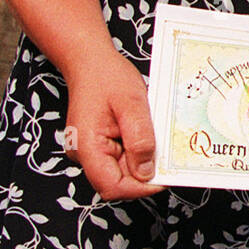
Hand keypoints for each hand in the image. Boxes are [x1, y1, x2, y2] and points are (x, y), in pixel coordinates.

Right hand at [64, 50, 164, 199]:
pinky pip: (121, 158)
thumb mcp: (132, 104)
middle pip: (117, 182)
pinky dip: (137, 151)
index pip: (112, 187)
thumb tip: (146, 173)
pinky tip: (144, 132)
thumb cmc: (107, 77)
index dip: (140, 187)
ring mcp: (90, 151)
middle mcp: (84, 154)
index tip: (164, 175)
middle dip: (144, 173)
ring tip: (151, 135)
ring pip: (121, 171)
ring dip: (141, 160)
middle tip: (164, 152)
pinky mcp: (98, 146)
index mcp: (87, 147)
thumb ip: (140, 140)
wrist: (89, 60)